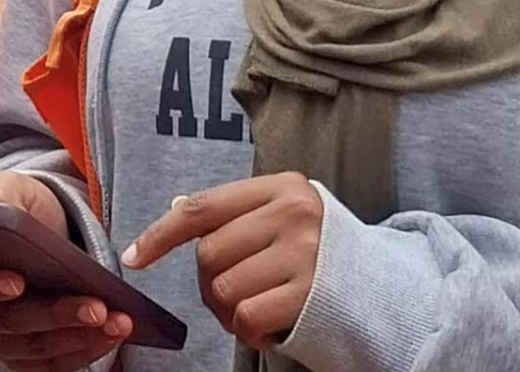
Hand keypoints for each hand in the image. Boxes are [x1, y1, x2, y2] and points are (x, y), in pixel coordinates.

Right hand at [0, 172, 132, 371]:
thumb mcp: (6, 191)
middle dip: (55, 316)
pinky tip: (112, 335)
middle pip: (8, 324)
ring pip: (37, 348)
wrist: (39, 235)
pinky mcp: (28, 357)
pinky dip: (86, 352)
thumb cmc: (16, 211)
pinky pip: (55, 364)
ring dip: (80, 337)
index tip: (18, 282)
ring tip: (117, 320)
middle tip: (94, 306)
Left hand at [122, 173, 322, 352]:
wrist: (385, 290)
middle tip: (238, 293)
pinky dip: (248, 331)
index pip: (203, 208)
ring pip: (223, 289)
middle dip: (211, 283)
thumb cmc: (323, 254)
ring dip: (229, 311)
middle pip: (209, 254)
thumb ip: (238, 213)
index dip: (160, 234)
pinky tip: (269, 327)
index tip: (134, 258)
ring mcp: (303, 254)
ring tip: (257, 309)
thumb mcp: (287, 217)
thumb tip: (177, 205)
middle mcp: (293, 214)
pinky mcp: (309, 294)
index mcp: (282, 188)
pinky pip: (246, 317)